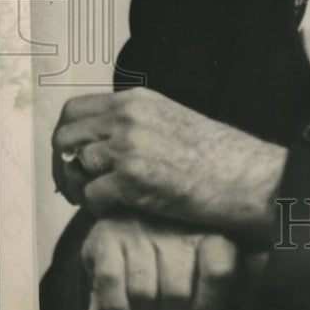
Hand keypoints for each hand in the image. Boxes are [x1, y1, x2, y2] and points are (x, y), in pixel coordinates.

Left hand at [52, 88, 287, 240]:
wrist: (246, 175)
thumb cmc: (215, 155)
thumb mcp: (170, 120)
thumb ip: (133, 123)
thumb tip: (96, 141)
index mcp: (137, 100)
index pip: (74, 110)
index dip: (66, 137)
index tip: (73, 158)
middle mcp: (129, 117)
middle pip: (64, 138)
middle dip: (64, 166)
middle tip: (78, 186)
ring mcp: (130, 147)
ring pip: (74, 168)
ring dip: (81, 189)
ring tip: (101, 199)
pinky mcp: (134, 179)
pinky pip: (91, 196)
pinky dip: (98, 208)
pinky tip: (118, 209)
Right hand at [80, 215, 267, 309]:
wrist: (134, 207)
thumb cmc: (181, 245)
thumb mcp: (214, 252)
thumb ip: (235, 274)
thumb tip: (247, 303)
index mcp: (210, 226)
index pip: (218, 271)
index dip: (207, 308)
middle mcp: (175, 224)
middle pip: (177, 294)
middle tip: (166, 309)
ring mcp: (140, 228)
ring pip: (144, 294)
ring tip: (146, 304)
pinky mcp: (106, 236)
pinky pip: (111, 284)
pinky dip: (116, 308)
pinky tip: (123, 309)